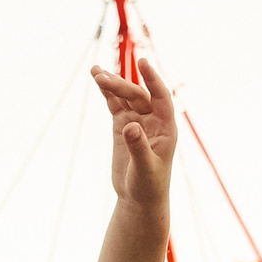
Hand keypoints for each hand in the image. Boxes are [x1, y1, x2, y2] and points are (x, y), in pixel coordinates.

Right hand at [91, 60, 177, 210]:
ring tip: (96, 72)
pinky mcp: (123, 127)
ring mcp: (137, 122)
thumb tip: (130, 126)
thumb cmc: (148, 186)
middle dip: (121, 85)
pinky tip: (97, 80)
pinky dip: (107, 94)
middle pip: (138, 95)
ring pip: (125, 97)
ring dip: (112, 85)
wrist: (139, 199)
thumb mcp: (145, 169)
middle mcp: (153, 120)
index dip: (153, 79)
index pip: (161, 97)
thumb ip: (138, 147)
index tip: (142, 62)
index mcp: (166, 128)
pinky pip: (116, 106)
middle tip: (102, 78)